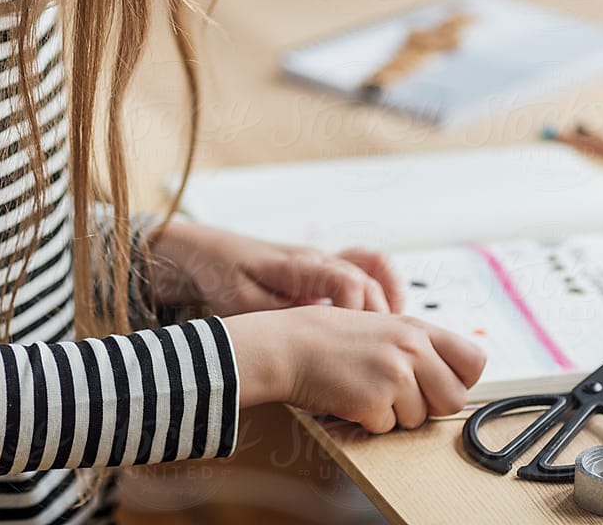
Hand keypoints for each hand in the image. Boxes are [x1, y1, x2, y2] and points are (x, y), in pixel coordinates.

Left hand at [145, 220, 403, 315]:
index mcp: (300, 265)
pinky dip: (380, 291)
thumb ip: (278, 315)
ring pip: (375, 266)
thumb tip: (313, 333)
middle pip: (370, 276)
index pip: (348, 281)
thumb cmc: (222, 275)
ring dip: (392, 294)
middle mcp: (319, 259)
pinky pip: (365, 271)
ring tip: (396, 331)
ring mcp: (324, 262)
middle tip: (380, 349)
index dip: (357, 311)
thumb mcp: (243, 302)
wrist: (206, 253)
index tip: (354, 340)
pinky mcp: (323, 271)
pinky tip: (380, 321)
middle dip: (382, 312)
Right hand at [224, 306, 485, 432]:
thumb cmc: (331, 338)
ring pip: (421, 419)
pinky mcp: (375, 402)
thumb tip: (450, 376)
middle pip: (454, 399)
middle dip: (431, 405)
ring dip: (396, 414)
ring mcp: (395, 375)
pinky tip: (352, 397)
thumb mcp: (383, 326)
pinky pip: (388, 428)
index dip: (463, 378)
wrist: (291, 346)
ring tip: (368, 389)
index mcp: (417, 328)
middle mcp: (412, 348)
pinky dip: (371, 421)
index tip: (444, 382)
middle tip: (401, 395)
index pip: (475, 359)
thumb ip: (417, 345)